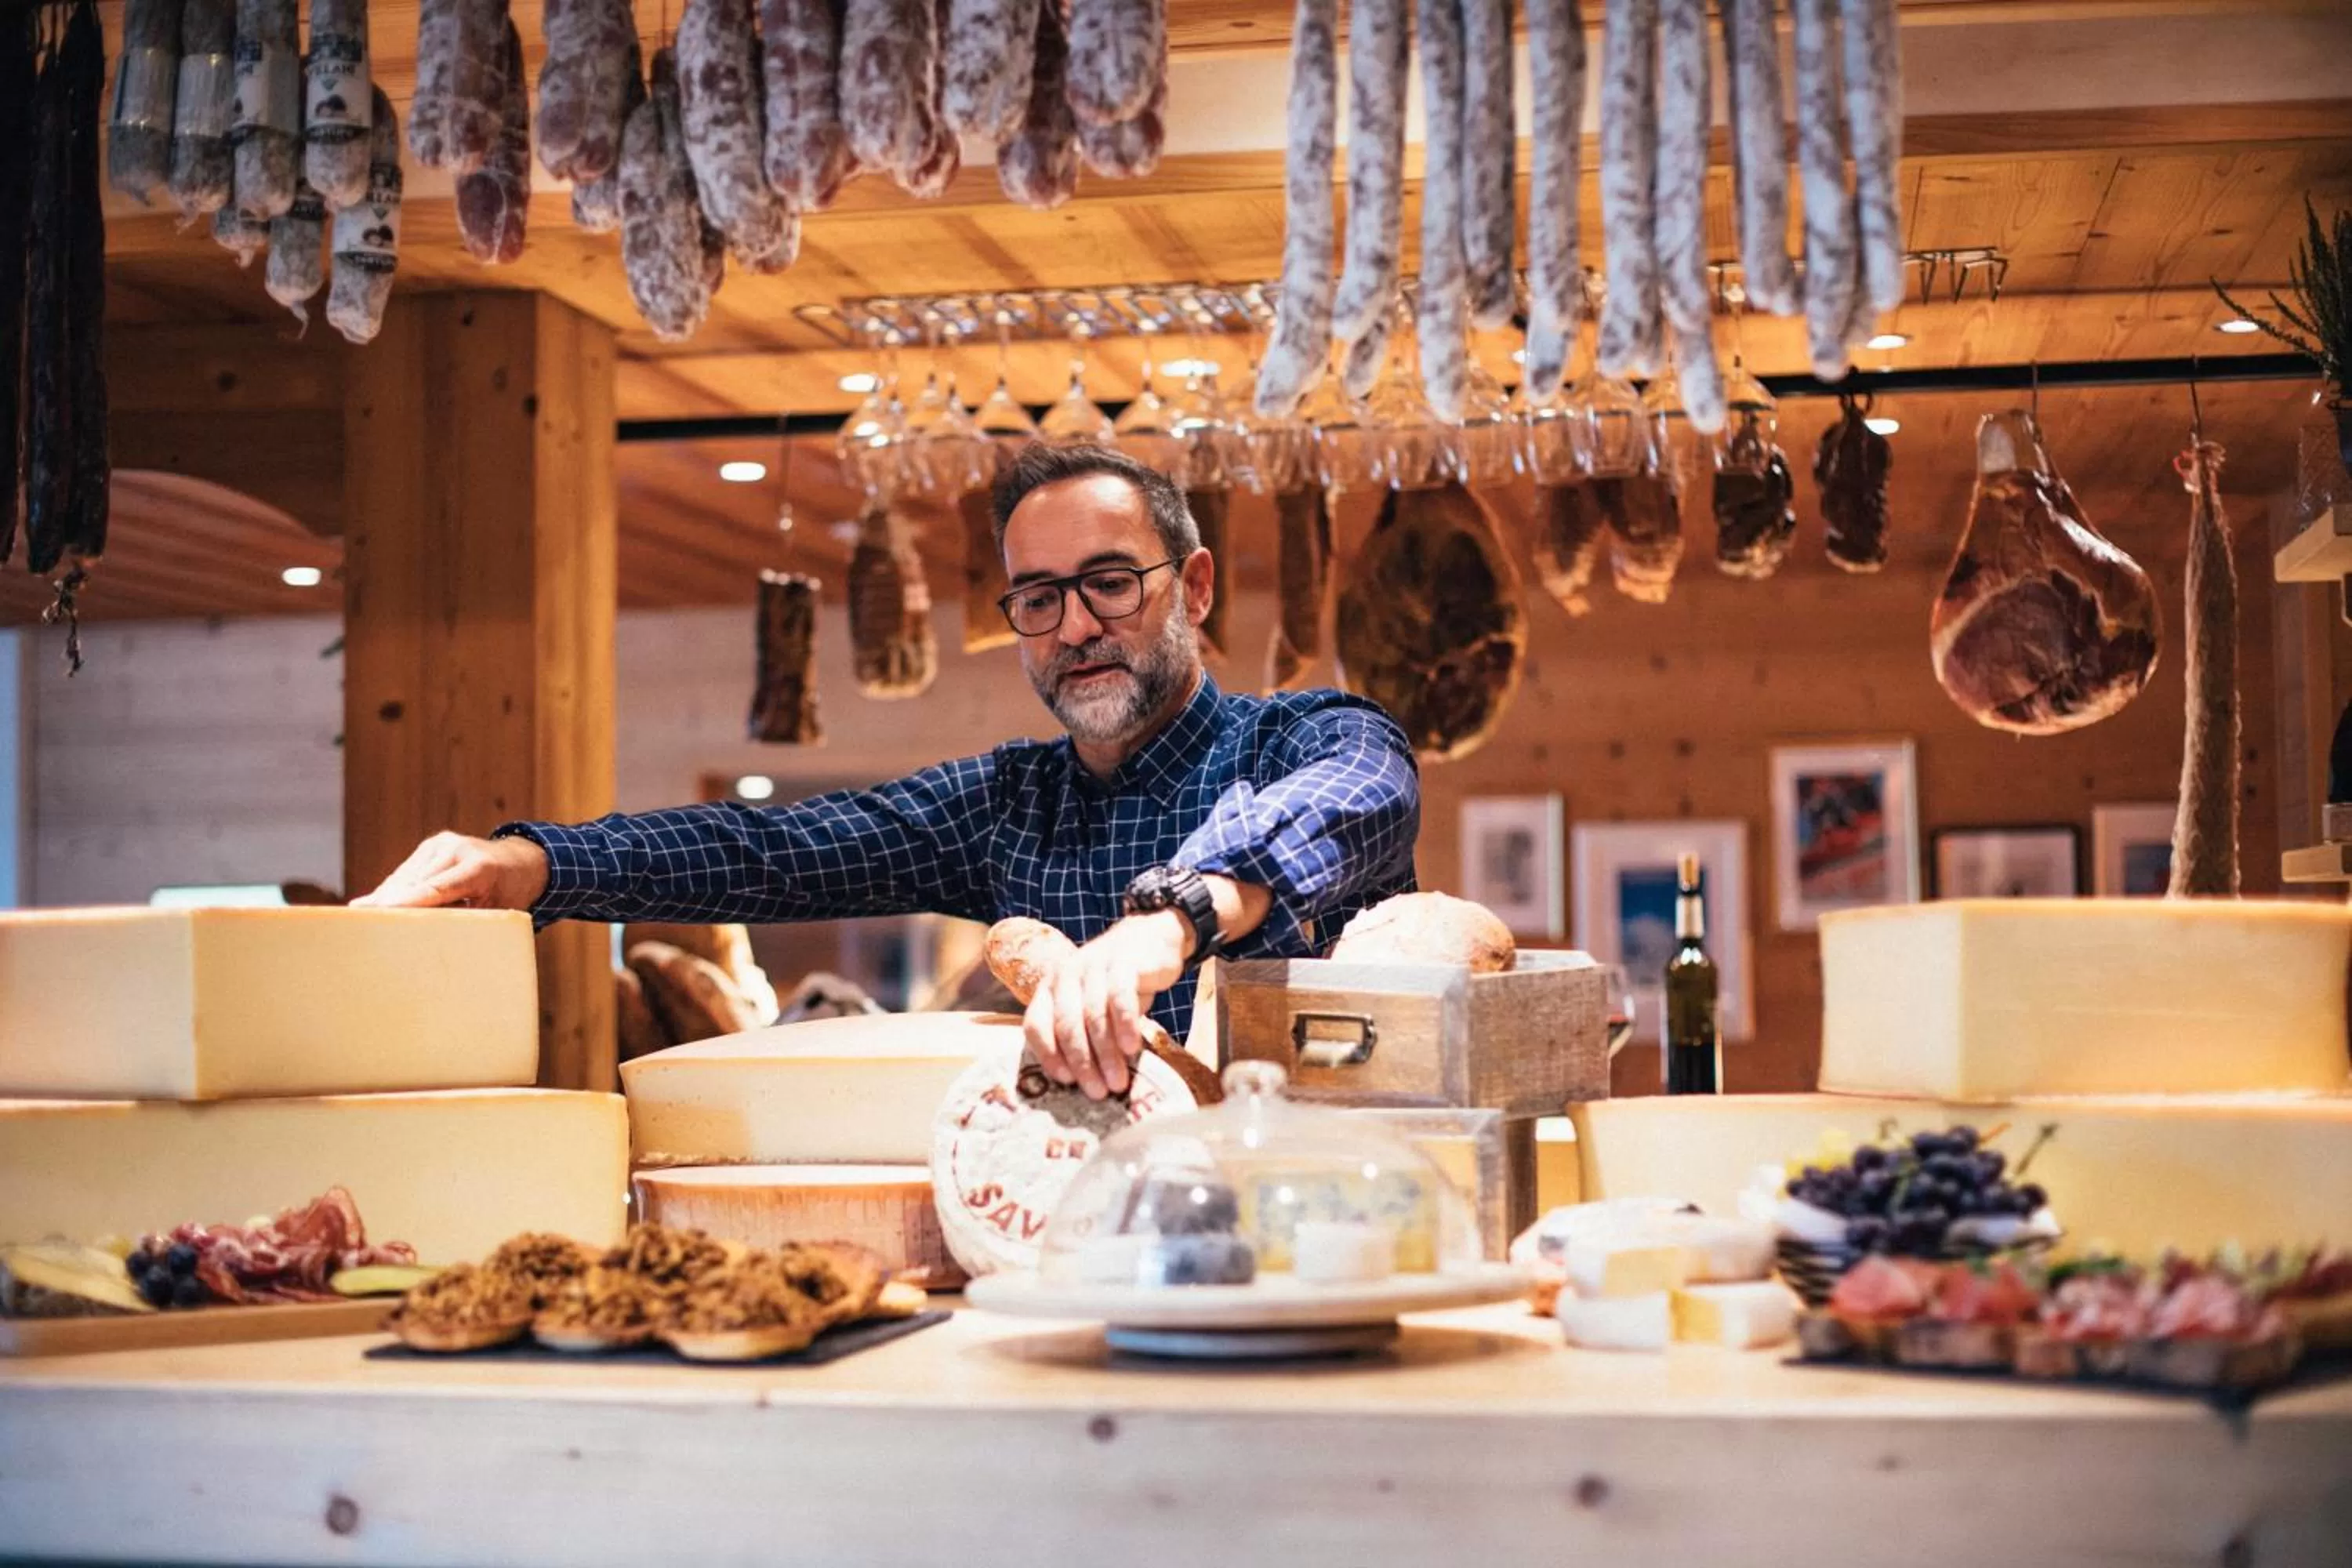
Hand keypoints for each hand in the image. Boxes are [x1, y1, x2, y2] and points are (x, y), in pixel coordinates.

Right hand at [350, 832, 549, 910]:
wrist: (520, 862)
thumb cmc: (510, 895)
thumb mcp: (496, 914)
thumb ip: (464, 921)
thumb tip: (429, 940)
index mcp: (480, 868)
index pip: (436, 888)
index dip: (406, 901)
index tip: (380, 911)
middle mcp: (457, 849)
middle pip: (414, 883)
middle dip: (389, 905)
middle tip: (362, 929)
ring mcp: (442, 843)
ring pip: (404, 877)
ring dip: (387, 897)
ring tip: (364, 918)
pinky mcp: (431, 845)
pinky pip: (406, 872)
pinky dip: (394, 890)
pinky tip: (378, 906)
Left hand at [1023, 911, 1188, 1099]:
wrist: (1151, 937)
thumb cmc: (1117, 984)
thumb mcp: (1094, 1005)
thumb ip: (1085, 1033)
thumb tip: (1089, 1083)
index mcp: (1050, 989)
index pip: (1036, 1024)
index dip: (1047, 1055)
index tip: (1066, 1081)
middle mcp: (1065, 975)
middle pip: (1066, 1024)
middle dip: (1082, 1063)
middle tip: (1098, 1092)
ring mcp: (1093, 965)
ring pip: (1093, 1015)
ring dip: (1106, 1054)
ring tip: (1118, 1081)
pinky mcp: (1122, 962)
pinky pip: (1119, 997)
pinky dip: (1125, 1025)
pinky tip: (1132, 1048)